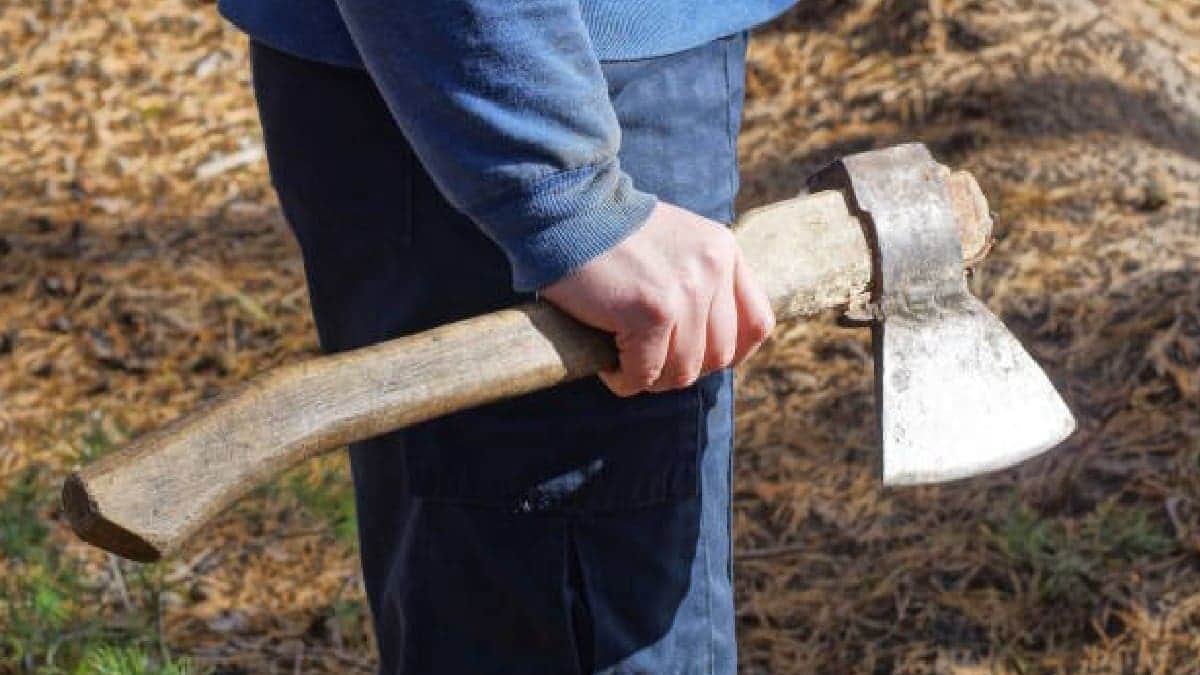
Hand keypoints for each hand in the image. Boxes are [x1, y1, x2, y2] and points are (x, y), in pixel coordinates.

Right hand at [540, 201, 774, 396]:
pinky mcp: (651, 311)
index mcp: (723, 251)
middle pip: (719, 355)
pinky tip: (608, 365)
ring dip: (652, 377)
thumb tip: (706, 345)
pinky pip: (645, 372)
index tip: (697, 356)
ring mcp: (685, 291)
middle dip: (682, 368)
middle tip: (646, 360)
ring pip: (683, 370)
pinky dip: (625, 379)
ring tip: (625, 361)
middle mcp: (712, 269)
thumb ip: (700, 280)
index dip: (729, 351)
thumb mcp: (676, 245)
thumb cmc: (609, 234)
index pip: (757, 323)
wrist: (564, 209)